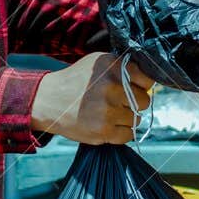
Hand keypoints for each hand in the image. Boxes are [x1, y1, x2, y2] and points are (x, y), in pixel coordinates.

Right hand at [29, 52, 153, 144]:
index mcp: (113, 67)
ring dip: (125, 118)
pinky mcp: (103, 131)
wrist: (48, 101)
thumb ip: (123, 67)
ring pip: (136, 119)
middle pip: (145, 101)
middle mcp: (112, 87)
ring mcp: (108, 110)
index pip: (148, 79)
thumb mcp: (97, 63)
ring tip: (107, 112)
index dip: (142, 85)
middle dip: (134, 103)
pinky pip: (128, 135)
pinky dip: (120, 132)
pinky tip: (106, 124)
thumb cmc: (77, 81)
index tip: (134, 88)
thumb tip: (150, 81)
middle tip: (117, 102)